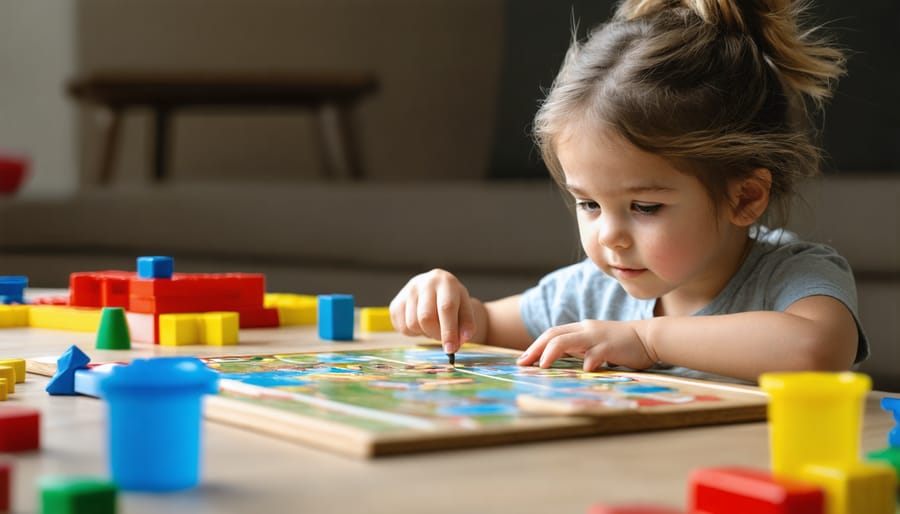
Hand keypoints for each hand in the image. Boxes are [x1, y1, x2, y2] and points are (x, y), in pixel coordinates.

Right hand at [389, 269, 475, 354]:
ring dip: (425, 333)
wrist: (437, 292)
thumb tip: (460, 340)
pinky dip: (413, 333)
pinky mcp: (396, 303)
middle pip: (426, 318)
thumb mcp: (466, 310)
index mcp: (445, 281)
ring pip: (412, 324)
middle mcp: (424, 282)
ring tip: (433, 325)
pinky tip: (421, 324)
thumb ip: (467, 325)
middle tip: (442, 337)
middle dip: (436, 334)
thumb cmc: (453, 303)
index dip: (449, 331)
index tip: (451, 349)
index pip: (446, 308)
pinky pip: (402, 328)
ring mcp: (407, 291)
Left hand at [516, 320, 656, 370]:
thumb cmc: (620, 345)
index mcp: (580, 330)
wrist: (649, 337)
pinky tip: (584, 371)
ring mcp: (597, 337)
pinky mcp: (611, 346)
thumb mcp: (594, 345)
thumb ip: (578, 350)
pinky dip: (588, 361)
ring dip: (551, 352)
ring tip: (542, 366)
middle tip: (522, 364)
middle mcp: (585, 330)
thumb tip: (557, 361)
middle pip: (553, 335)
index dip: (535, 346)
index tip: (522, 360)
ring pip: (567, 340)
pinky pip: (596, 353)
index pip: (552, 334)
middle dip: (535, 349)